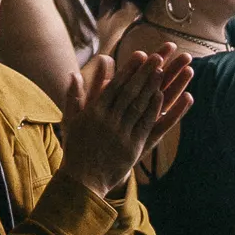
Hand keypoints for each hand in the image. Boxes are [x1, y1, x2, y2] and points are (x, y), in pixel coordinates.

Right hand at [59, 48, 194, 195]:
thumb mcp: (70, 120)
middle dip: (144, 73)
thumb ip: (73, 96)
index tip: (139, 54)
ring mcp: (121, 134)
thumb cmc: (75, 148)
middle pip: (130, 92)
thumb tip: (73, 74)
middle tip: (157, 57)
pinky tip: (162, 96)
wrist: (82, 180)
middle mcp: (108, 121)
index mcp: (93, 113)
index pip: (114, 86)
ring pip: (139, 106)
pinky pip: (145, 125)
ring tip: (163, 71)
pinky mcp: (132, 147)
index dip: (129, 70)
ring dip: (152, 87)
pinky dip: (154, 110)